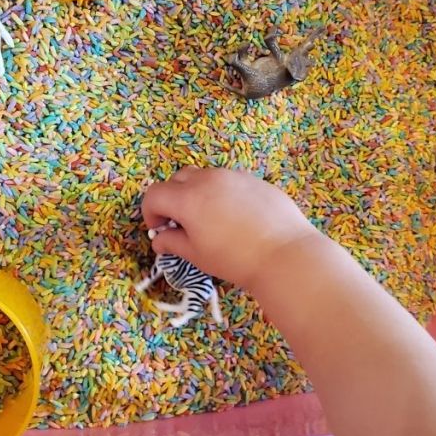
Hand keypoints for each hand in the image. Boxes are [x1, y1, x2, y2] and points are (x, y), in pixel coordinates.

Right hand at [142, 167, 319, 289]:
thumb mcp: (197, 255)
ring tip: (209, 220)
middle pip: (178, 179)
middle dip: (172, 199)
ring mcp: (234, 176)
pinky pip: (229, 181)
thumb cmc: (235, 259)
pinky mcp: (255, 180)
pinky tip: (236, 218)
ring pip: (205, 177)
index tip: (159, 230)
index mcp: (188, 198)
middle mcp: (208, 179)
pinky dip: (222, 194)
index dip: (150, 213)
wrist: (285, 254)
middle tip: (181, 224)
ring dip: (197, 194)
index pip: (155, 194)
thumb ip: (173, 243)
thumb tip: (159, 239)